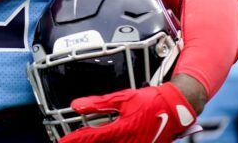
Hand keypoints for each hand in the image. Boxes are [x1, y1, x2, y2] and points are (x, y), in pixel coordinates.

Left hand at [60, 83, 198, 142]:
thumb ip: (98, 103)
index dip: (75, 139)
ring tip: (83, 142)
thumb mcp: (123, 98)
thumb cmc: (149, 101)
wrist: (175, 109)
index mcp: (121, 129)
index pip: (92, 137)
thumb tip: (76, 105)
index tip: (63, 141)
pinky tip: (106, 142)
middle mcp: (128, 142)